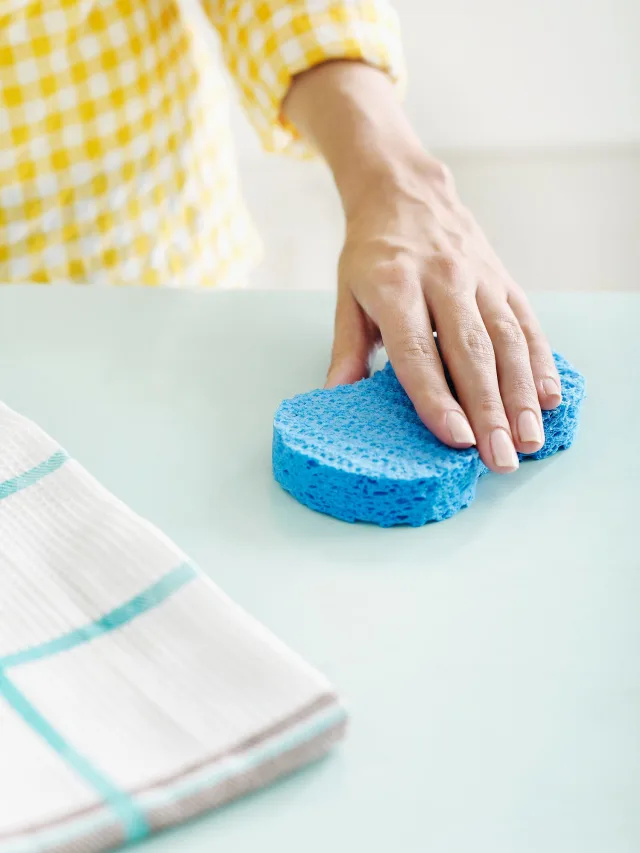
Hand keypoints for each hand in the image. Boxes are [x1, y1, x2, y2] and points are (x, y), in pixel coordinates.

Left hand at [283, 61, 560, 472]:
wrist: (406, 191)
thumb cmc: (373, 253)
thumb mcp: (347, 294)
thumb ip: (347, 347)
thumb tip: (336, 396)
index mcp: (395, 285)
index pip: (417, 349)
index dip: (436, 396)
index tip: (454, 437)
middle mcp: (443, 279)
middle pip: (469, 352)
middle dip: (488, 410)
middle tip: (500, 458)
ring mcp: (479, 278)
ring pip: (506, 341)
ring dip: (521, 395)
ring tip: (529, 440)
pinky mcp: (504, 279)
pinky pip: (526, 324)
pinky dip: (540, 363)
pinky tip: (548, 399)